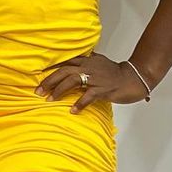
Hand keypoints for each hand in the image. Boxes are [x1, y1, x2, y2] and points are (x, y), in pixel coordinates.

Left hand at [34, 52, 148, 112]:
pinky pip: (88, 96)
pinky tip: (72, 110)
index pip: (65, 63)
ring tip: (49, 100)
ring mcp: (96, 78)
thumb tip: (72, 66)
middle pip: (64, 71)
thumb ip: (86, 63)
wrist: (133, 78)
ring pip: (73, 81)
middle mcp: (89, 66)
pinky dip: (79, 103)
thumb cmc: (115, 73)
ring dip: (59, 90)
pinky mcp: (103, 89)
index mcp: (87, 60)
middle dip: (49, 81)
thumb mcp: (98, 63)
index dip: (51, 70)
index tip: (38, 77)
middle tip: (38, 91)